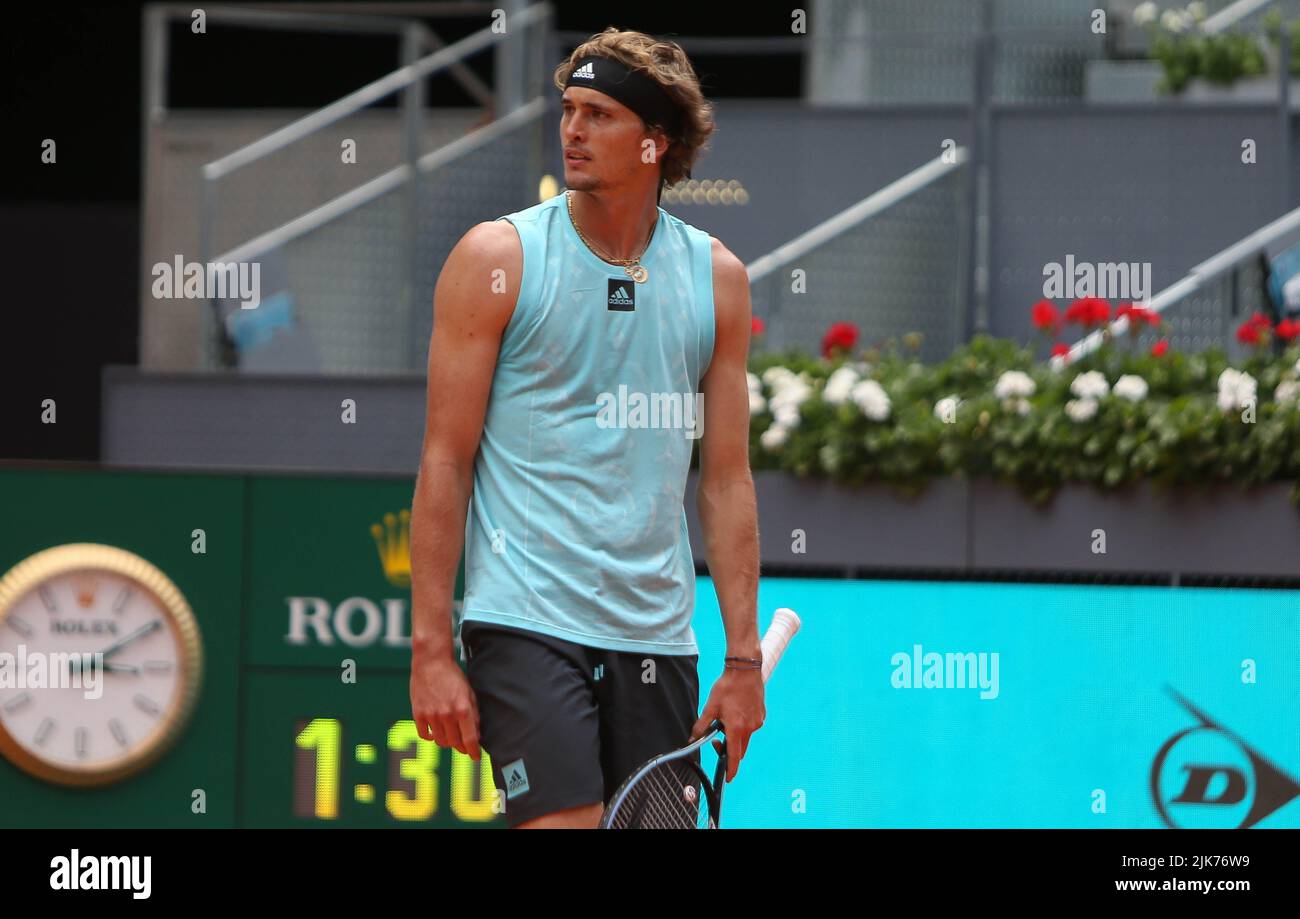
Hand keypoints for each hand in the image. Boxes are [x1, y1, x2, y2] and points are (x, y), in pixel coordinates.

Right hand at [410, 651, 480, 759]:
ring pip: (440, 741)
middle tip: (465, 746)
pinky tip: (435, 732)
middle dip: (462, 747)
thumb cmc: (453, 676)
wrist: (431, 662)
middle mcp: (446, 714)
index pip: (470, 739)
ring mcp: (431, 715)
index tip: (476, 757)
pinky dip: (431, 737)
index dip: (474, 751)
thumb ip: (474, 714)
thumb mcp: (469, 692)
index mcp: (462, 708)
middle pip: (455, 743)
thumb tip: (477, 735)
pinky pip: (424, 735)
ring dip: (447, 742)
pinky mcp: (418, 713)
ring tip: (451, 736)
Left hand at [689, 667, 764, 782]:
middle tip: (717, 741)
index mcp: (737, 728)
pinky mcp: (761, 715)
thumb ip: (701, 725)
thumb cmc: (727, 687)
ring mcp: (757, 721)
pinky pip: (751, 727)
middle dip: (729, 751)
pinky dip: (743, 727)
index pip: (734, 756)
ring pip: (746, 738)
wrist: (745, 669)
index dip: (731, 769)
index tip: (728, 778)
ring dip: (736, 737)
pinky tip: (736, 713)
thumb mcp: (710, 706)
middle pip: (740, 749)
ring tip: (726, 720)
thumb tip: (692, 739)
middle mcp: (750, 727)